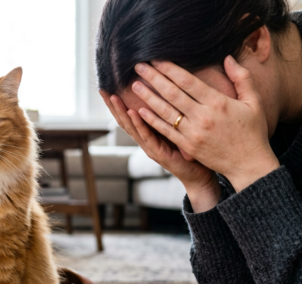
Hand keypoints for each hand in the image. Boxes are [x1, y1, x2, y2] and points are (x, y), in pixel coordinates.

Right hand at [100, 91, 220, 211]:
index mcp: (147, 135)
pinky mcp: (158, 153)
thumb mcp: (177, 129)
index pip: (128, 116)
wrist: (198, 176)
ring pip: (131, 127)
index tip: (108, 87)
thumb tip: (168, 91)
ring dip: (121, 111)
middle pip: (124, 121)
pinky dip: (139, 124)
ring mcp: (150, 147)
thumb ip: (168, 114)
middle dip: (112, 106)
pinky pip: (147, 136)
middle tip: (103, 90)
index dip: (117, 104)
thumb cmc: (190, 152)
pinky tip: (133, 112)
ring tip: (113, 97)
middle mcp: (145, 141)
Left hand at [131, 56, 278, 191]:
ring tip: (135, 85)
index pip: (188, 81)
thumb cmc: (253, 131)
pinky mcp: (187, 146)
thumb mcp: (254, 102)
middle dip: (154, 78)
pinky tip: (140, 110)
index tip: (157, 59)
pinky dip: (152, 120)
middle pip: (173, 94)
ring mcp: (193, 133)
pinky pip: (166, 131)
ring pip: (165, 111)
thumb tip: (228, 57)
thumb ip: (242, 78)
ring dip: (148, 97)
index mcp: (218, 103)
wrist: (249, 164)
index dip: (170, 69)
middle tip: (139, 66)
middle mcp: (203, 117)